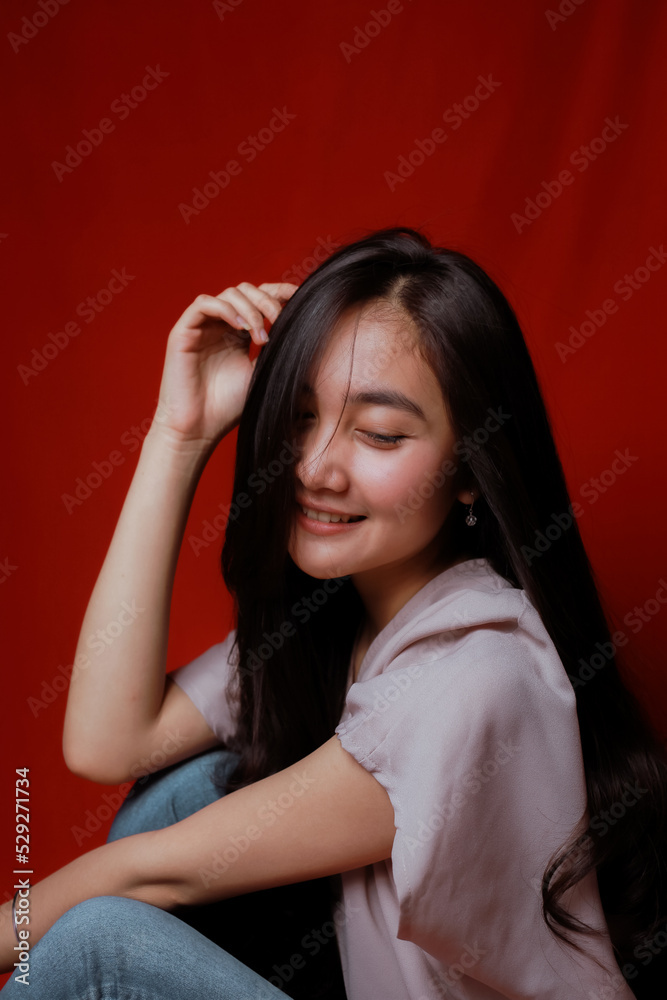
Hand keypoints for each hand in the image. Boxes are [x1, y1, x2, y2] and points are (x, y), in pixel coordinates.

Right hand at [152, 281, 297, 448]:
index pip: (260, 300)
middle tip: (279, 320)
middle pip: (246, 291)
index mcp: (239, 333)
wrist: (200, 428)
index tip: (300, 298)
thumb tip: (301, 326)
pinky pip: (204, 304)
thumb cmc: (229, 407)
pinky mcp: (183, 331)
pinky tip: (241, 328)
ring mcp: (202, 326)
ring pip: (229, 294)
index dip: (279, 292)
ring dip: (250, 309)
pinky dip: (226, 309)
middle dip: (267, 301)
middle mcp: (220, 325)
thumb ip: (275, 347)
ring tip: (261, 337)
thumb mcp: (261, 372)